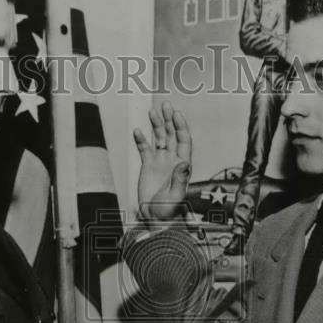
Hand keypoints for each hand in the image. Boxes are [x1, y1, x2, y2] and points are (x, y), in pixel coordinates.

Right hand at [134, 102, 191, 221]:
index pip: (183, 141)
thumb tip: (185, 163)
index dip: (180, 126)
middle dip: (169, 120)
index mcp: (182, 164)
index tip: (176, 114)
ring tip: (152, 112)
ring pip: (159, 139)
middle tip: (165, 105)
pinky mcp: (148, 166)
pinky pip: (145, 149)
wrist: (155, 217)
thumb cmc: (169, 210)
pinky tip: (137, 130)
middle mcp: (172, 160)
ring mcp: (160, 162)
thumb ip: (180, 179)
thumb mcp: (176, 196)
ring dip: (156, 125)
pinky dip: (141, 140)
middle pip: (172, 135)